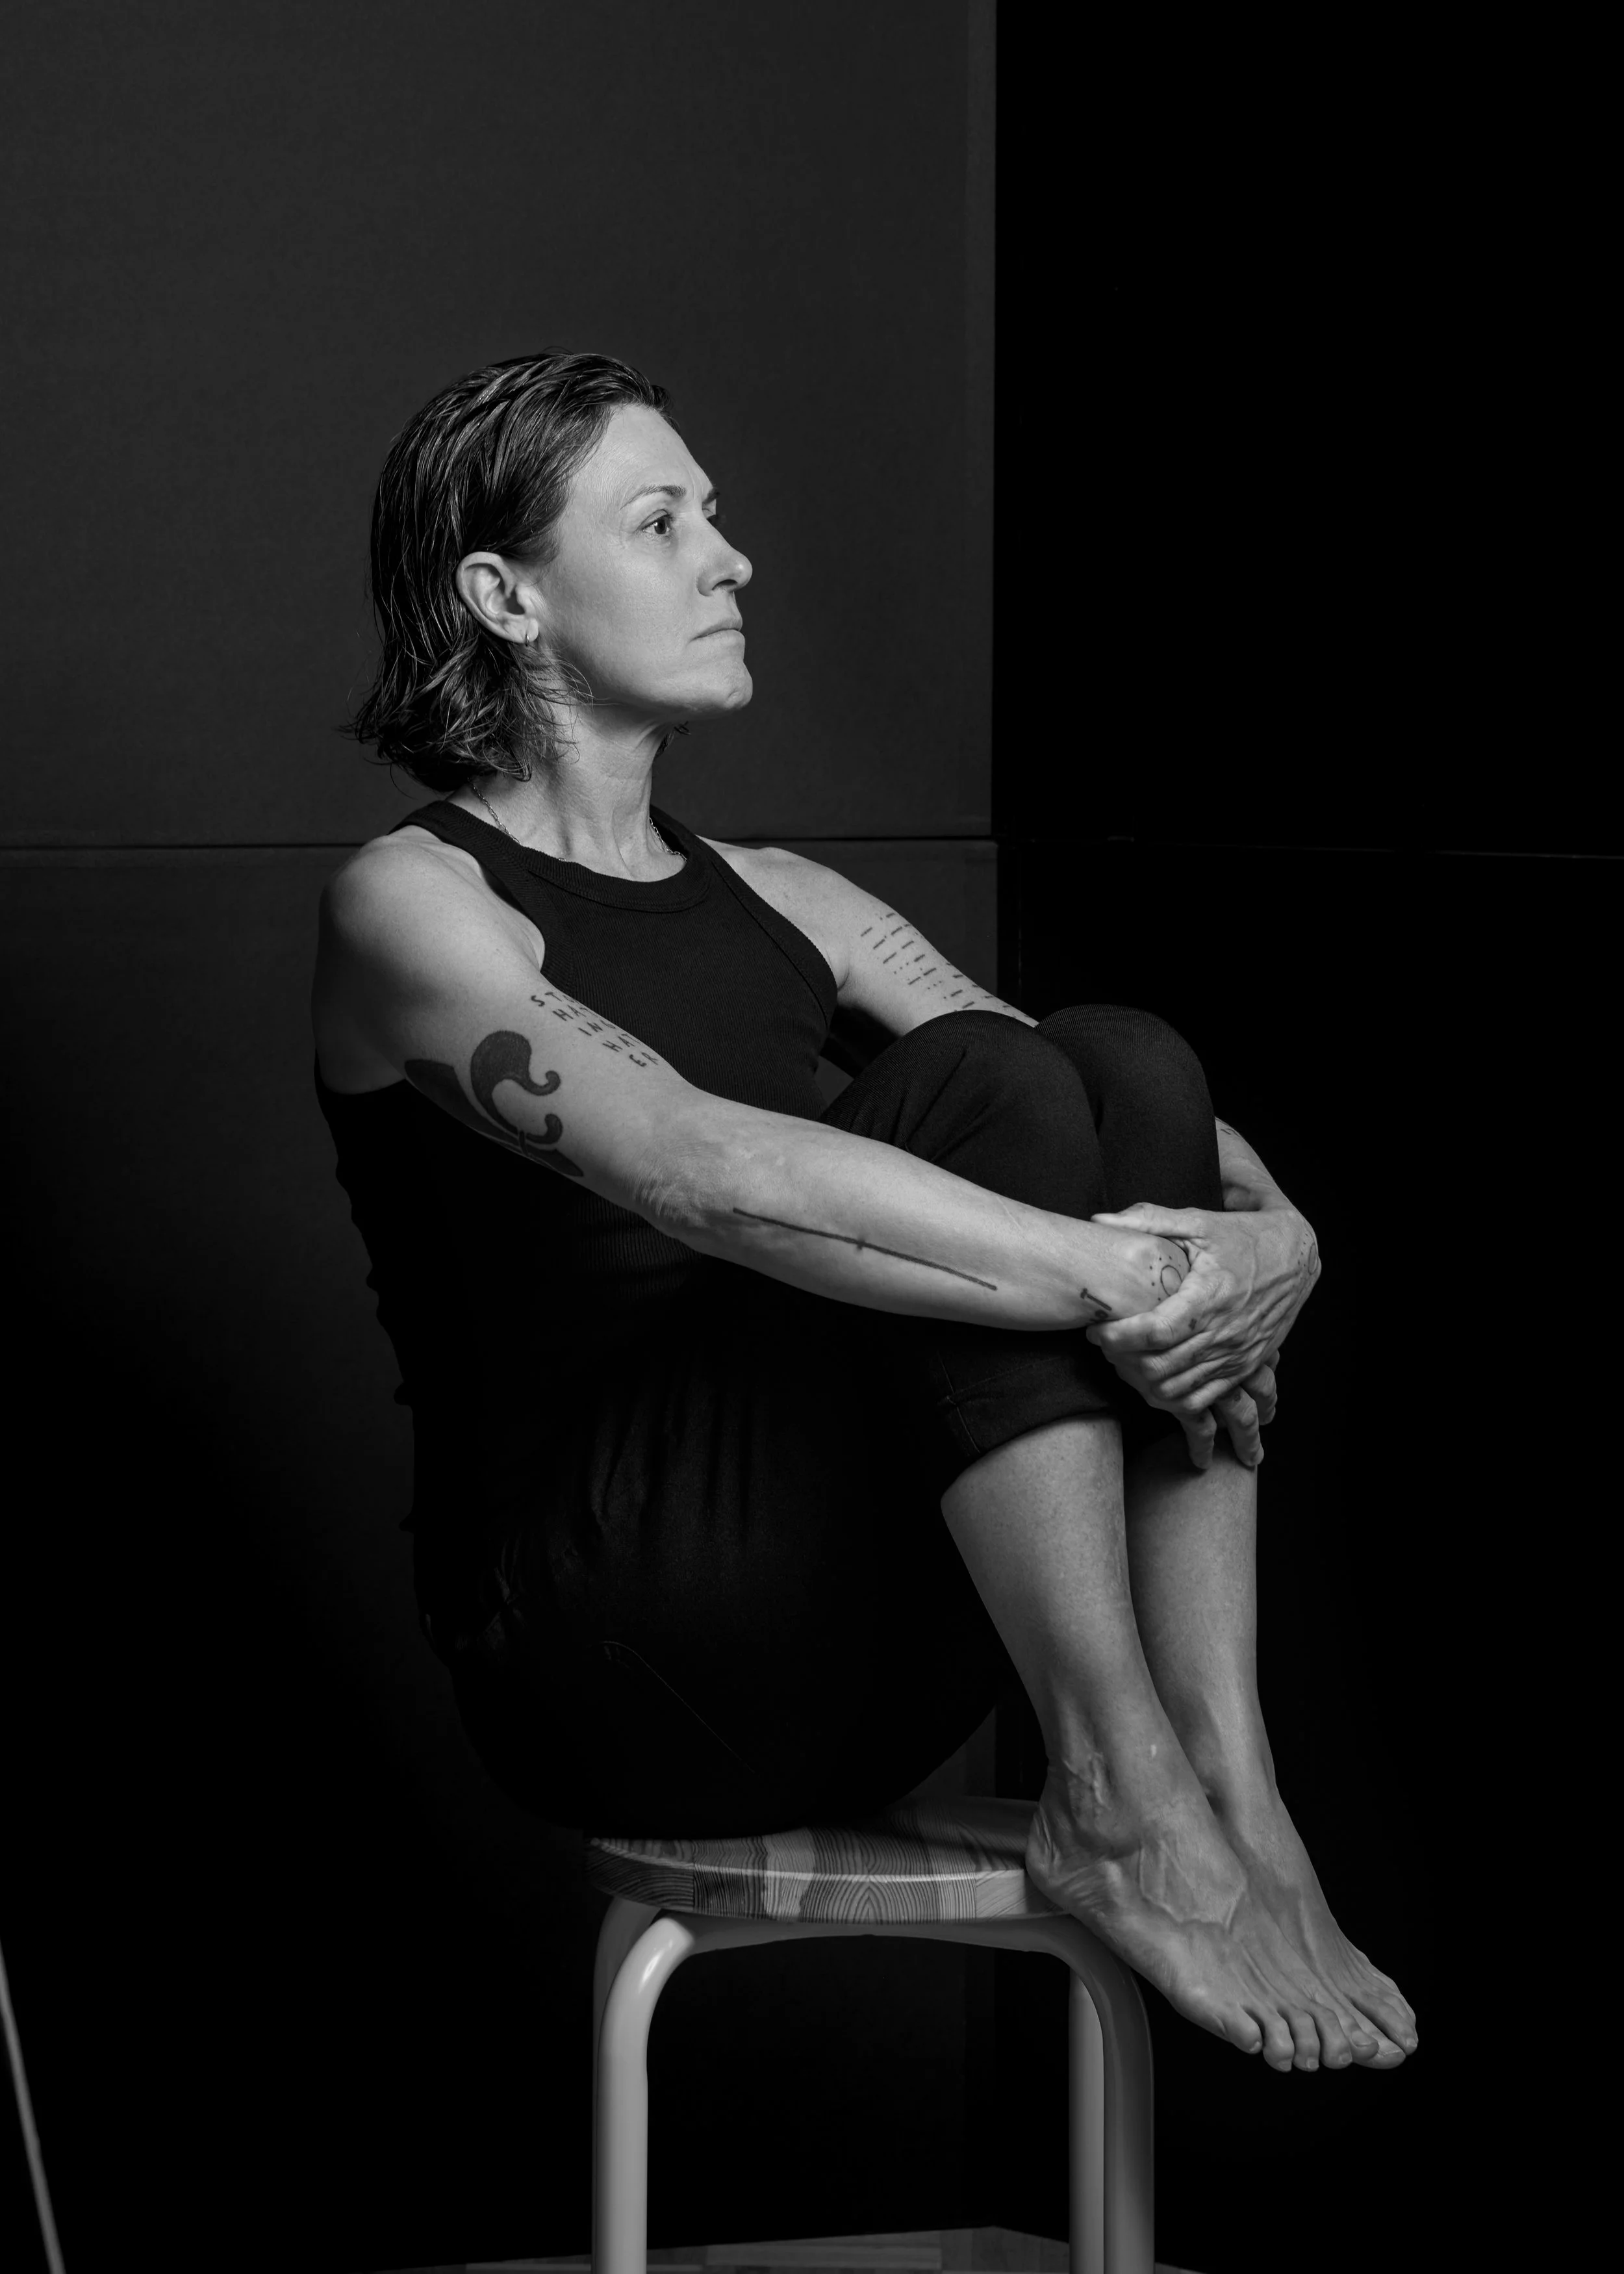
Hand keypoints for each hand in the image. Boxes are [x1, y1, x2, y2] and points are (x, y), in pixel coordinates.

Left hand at [1088, 1203, 1318, 1468]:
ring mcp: (1235, 1355)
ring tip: (1123, 1359)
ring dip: (1140, 1382)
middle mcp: (1224, 1333)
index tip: (1095, 1329)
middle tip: (1104, 1343)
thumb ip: (1149, 1221)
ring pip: (1175, 1390)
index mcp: (1210, 1296)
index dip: (1119, 1336)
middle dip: (1121, 1360)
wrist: (1298, 1259)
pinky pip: (1200, 1400)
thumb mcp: (1199, 1222)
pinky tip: (1152, 1379)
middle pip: (1160, 1367)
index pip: (1155, 1332)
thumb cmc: (1244, 1238)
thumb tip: (1100, 1219)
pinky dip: (1170, 1398)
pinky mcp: (1242, 1368)